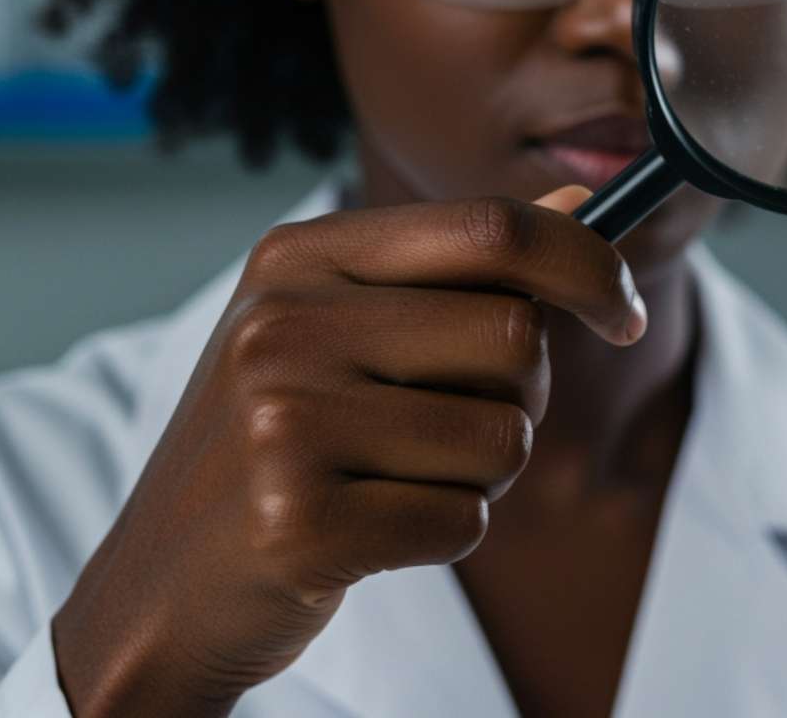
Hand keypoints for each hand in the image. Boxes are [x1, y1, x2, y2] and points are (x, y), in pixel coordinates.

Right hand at [52, 187, 644, 717]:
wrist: (163, 584)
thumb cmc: (277, 443)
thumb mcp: (342, 326)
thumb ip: (458, 266)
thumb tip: (577, 202)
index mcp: (297, 257)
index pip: (493, 229)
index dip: (587, 267)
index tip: (623, 313)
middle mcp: (282, 326)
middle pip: (518, 338)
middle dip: (522, 398)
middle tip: (449, 430)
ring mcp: (282, 425)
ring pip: (506, 441)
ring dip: (480, 479)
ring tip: (392, 481)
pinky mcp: (298, 523)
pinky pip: (465, 523)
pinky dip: (442, 538)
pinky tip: (366, 533)